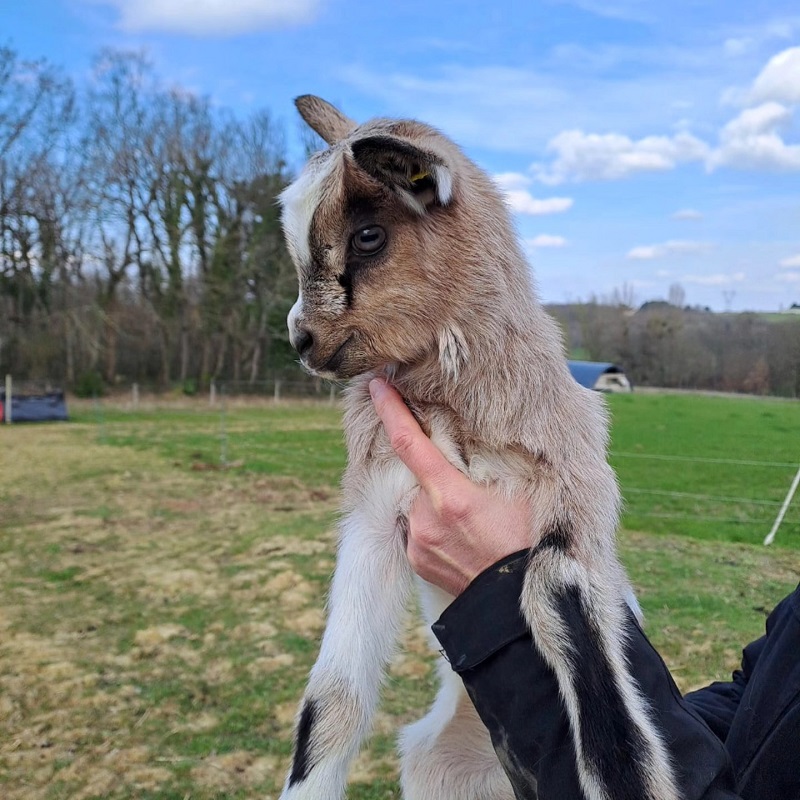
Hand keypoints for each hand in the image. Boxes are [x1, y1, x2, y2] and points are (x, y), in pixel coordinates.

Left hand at [369, 378, 532, 595]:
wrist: (513, 604)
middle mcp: (424, 517)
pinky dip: (429, 518)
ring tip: (464, 510)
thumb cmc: (525, 542)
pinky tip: (457, 529)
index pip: (408, 442)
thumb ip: (488, 459)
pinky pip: (415, 525)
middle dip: (423, 460)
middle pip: (412, 471)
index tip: (376, 386)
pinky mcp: (414, 559)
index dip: (390, 410)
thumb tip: (472, 428)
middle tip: (449, 463)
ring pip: (414, 498)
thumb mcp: (517, 490)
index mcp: (450, 496)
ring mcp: (416, 540)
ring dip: (430, 493)